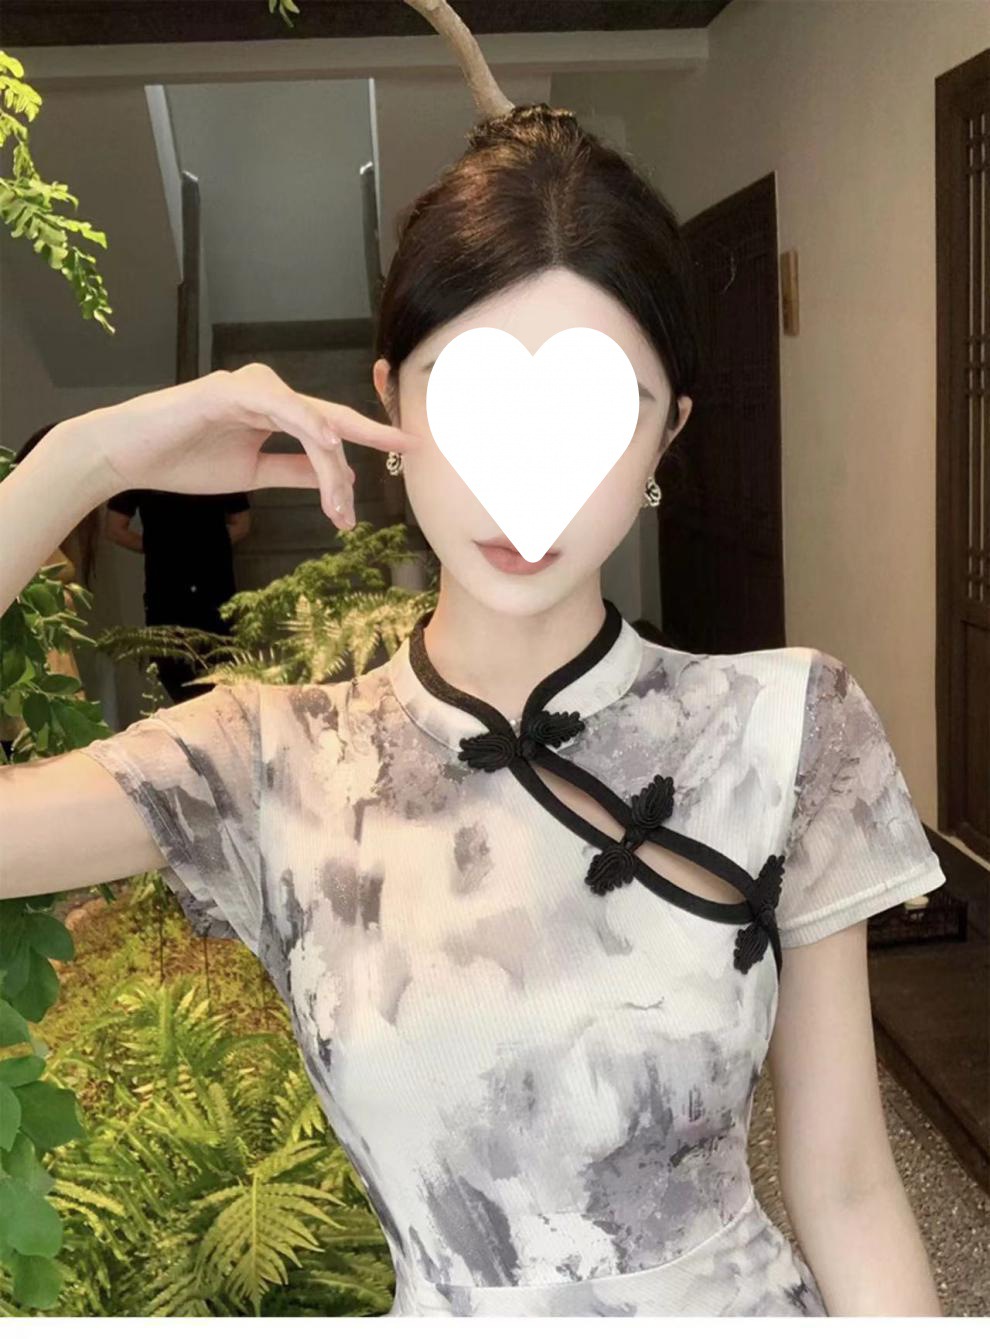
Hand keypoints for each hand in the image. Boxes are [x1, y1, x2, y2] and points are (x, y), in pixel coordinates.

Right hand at [54, 362, 420, 529]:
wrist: (129, 457)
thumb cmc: (183, 460)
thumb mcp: (252, 473)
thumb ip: (294, 471)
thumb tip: (338, 480)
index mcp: (275, 411)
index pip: (331, 426)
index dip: (371, 436)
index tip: (408, 450)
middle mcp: (269, 394)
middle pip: (330, 422)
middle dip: (371, 439)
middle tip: (408, 451)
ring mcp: (250, 389)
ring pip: (310, 421)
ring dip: (331, 463)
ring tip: (342, 504)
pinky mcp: (227, 391)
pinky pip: (278, 407)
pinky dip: (306, 423)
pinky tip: (328, 442)